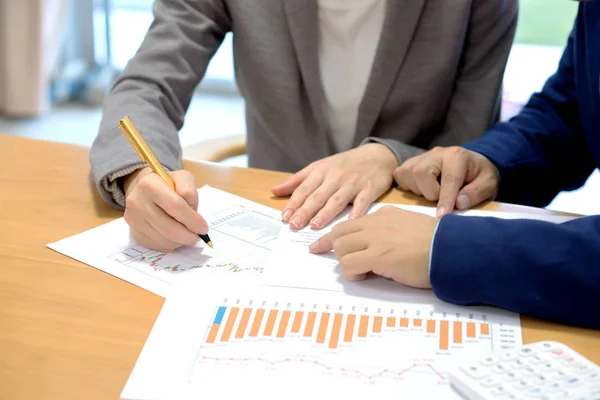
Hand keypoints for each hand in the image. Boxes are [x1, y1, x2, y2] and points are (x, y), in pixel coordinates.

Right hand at [122, 167, 207, 251]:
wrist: (144, 190)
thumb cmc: (167, 184)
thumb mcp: (182, 178)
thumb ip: (190, 191)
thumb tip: (192, 213)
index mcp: (149, 184)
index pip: (175, 207)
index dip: (192, 220)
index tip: (203, 228)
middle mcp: (136, 202)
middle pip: (168, 228)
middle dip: (188, 236)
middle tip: (198, 236)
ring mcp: (133, 219)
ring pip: (163, 240)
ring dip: (180, 242)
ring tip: (187, 235)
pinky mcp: (134, 233)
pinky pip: (157, 246)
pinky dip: (171, 245)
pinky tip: (176, 237)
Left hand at [271, 144, 396, 229]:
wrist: (377, 156)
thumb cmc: (345, 164)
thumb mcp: (319, 167)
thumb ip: (297, 180)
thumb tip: (274, 190)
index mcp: (321, 171)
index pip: (304, 189)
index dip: (294, 203)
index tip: (284, 217)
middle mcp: (335, 176)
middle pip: (318, 196)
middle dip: (305, 210)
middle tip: (294, 225)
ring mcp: (353, 183)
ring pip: (336, 200)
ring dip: (325, 213)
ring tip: (315, 225)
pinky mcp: (369, 189)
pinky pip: (361, 202)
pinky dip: (356, 212)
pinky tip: (349, 222)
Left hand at [309, 206, 436, 287]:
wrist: (450, 250)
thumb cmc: (436, 244)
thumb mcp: (409, 228)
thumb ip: (389, 232)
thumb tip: (375, 247)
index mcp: (384, 215)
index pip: (351, 223)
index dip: (335, 235)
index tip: (322, 243)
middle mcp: (376, 223)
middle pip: (339, 233)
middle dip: (330, 247)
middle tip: (321, 255)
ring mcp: (375, 238)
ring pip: (341, 248)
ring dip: (346, 262)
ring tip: (361, 270)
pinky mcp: (377, 255)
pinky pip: (349, 264)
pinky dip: (352, 273)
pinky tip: (365, 275)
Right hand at [393, 147, 498, 216]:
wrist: (472, 164)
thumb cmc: (479, 176)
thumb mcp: (489, 184)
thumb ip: (476, 193)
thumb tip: (458, 204)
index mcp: (457, 157)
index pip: (449, 179)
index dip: (445, 199)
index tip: (442, 216)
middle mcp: (437, 154)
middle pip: (420, 171)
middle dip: (428, 192)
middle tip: (439, 200)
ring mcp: (421, 157)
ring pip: (407, 173)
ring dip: (418, 190)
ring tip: (432, 194)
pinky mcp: (411, 163)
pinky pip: (400, 175)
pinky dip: (408, 186)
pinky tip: (421, 190)